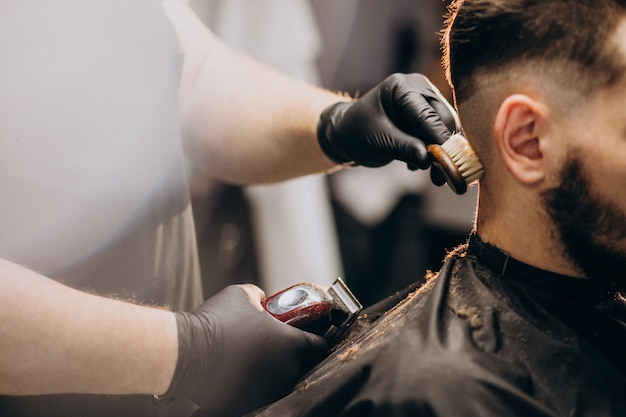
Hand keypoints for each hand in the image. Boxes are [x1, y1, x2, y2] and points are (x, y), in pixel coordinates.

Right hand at [160, 285, 327, 415]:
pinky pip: (257, 393)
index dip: (316, 338)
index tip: (308, 334)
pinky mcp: (248, 405)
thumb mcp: (242, 294)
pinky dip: (252, 384)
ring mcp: (267, 392)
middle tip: (276, 343)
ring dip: (273, 370)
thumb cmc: (218, 320)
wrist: (187, 352)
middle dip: (292, 354)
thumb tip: (262, 300)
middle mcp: (285, 372)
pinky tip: (238, 372)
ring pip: (279, 381)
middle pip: (301, 365)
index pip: (319, 345)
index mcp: (292, 345)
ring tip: (254, 358)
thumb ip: (260, 296)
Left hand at [317, 73, 459, 171]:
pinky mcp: (425, 116)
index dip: (440, 140)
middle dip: (443, 149)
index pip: (428, 115)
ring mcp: (423, 101)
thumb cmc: (356, 133)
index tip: (451, 162)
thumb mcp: (379, 142)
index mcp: (402, 87)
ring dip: (439, 153)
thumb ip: (405, 149)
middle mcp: (417, 88)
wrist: (346, 134)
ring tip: (429, 174)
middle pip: (442, 120)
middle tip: (441, 176)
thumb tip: (428, 160)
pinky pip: (437, 134)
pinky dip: (431, 152)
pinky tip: (415, 163)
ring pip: (443, 129)